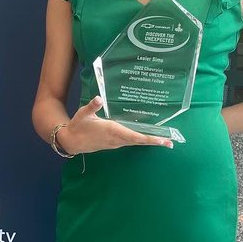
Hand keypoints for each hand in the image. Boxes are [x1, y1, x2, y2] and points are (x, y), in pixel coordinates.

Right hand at [58, 96, 173, 154]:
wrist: (71, 141)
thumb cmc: (78, 126)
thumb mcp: (84, 114)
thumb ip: (92, 106)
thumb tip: (99, 98)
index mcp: (113, 131)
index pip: (134, 136)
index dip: (149, 138)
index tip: (162, 140)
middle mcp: (117, 139)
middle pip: (139, 141)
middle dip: (155, 142)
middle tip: (171, 142)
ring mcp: (115, 143)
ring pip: (135, 142)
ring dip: (149, 141)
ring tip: (163, 140)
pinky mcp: (113, 143)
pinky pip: (130, 142)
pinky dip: (140, 140)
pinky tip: (145, 137)